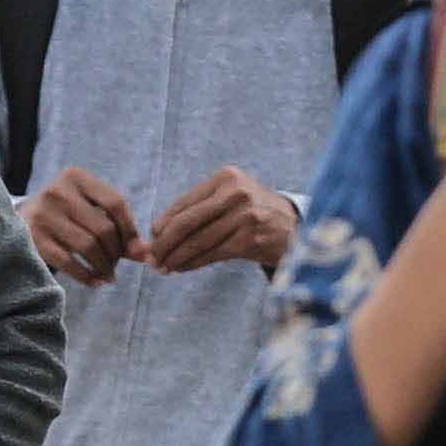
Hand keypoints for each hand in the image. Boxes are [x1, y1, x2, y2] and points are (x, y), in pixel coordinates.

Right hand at [25, 167, 144, 285]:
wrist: (21, 220)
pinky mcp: (34, 239)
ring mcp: (43, 215)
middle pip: (103, 228)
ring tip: (109, 274)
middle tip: (116, 264)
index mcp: (76, 177)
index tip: (135, 249)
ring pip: (88, 247)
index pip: (116, 203)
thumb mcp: (91, 210)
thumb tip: (148, 254)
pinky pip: (69, 263)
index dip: (130, 230)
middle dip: (117, 253)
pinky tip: (96, 282)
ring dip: (104, 266)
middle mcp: (57, 192)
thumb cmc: (67, 215)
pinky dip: (88, 276)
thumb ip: (120, 228)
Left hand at [149, 166, 298, 275]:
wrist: (294, 227)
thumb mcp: (230, 199)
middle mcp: (236, 193)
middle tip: (152, 258)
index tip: (151, 240)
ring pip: (198, 241)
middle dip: (164, 243)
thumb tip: (156, 233)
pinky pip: (212, 254)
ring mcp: (245, 216)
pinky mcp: (251, 239)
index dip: (163, 224)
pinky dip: (193, 263)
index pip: (184, 203)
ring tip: (163, 268)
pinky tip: (182, 268)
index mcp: (226, 177)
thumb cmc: (253, 214)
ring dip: (176, 257)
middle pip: (187, 222)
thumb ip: (198, 209)